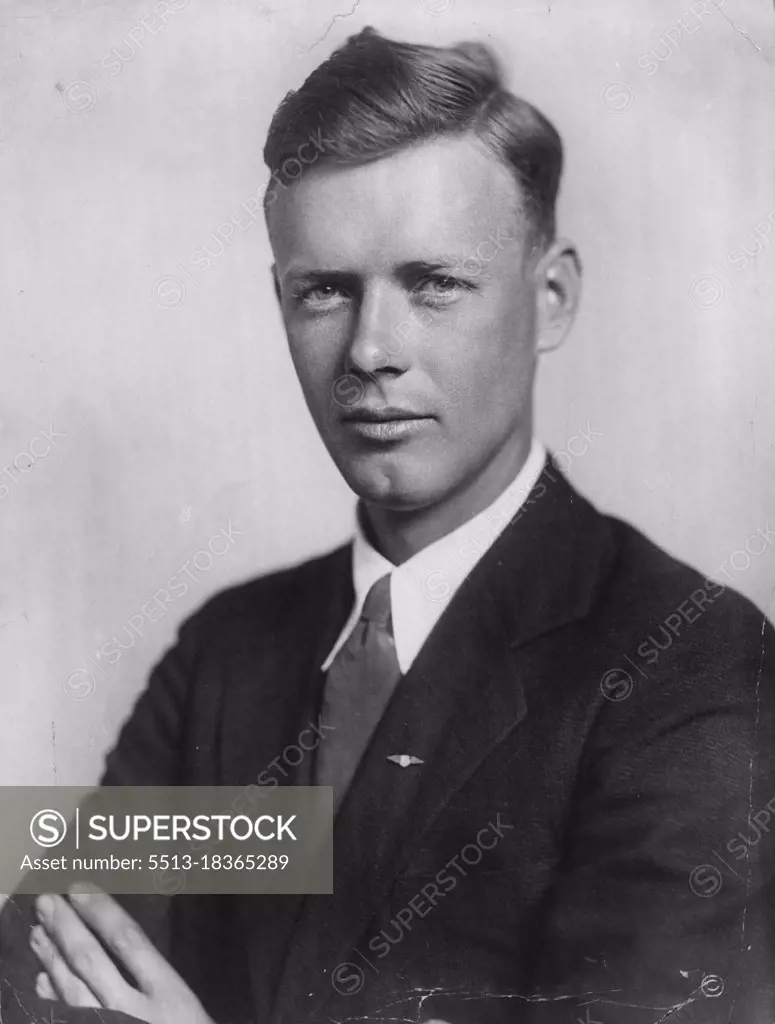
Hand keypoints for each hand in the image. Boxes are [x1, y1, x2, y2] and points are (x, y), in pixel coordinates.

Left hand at [30, 883, 214, 1023]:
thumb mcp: (187, 1006)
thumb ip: (157, 978)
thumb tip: (119, 944)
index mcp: (168, 994)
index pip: (128, 941)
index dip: (101, 912)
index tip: (79, 886)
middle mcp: (134, 1012)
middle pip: (92, 960)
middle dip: (66, 926)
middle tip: (45, 899)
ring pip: (73, 989)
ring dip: (52, 958)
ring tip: (37, 931)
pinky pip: (67, 1018)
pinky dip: (53, 997)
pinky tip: (41, 981)